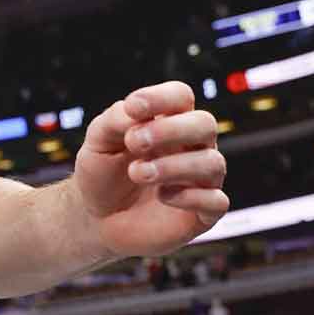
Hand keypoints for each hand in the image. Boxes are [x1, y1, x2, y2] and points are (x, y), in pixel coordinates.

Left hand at [73, 81, 228, 257]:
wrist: (97, 218)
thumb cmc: (102, 173)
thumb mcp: (97, 141)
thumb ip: (114, 120)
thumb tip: (135, 113)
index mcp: (167, 122)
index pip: (180, 96)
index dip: (161, 97)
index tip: (132, 108)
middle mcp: (191, 147)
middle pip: (205, 123)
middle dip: (171, 130)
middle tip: (135, 142)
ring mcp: (200, 179)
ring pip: (212, 162)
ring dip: (172, 166)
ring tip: (137, 173)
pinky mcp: (203, 212)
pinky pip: (216, 201)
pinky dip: (189, 197)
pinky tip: (163, 196)